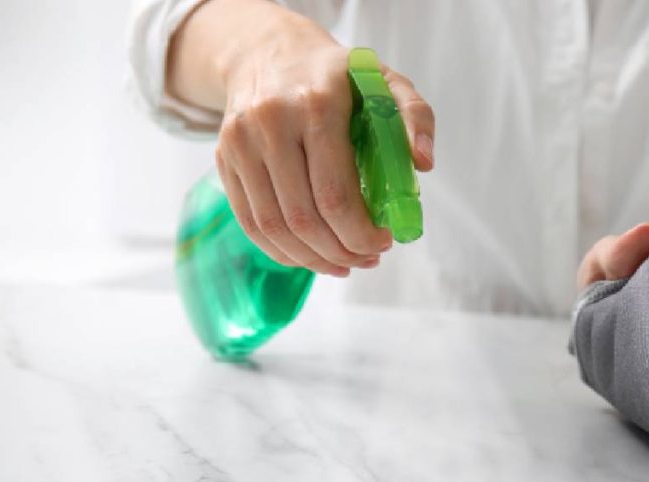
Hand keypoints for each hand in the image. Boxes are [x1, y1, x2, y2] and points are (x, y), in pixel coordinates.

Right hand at [175, 2, 434, 275]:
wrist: (266, 51)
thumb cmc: (335, 74)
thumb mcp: (384, 80)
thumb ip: (415, 115)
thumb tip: (423, 164)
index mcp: (317, 105)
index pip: (335, 193)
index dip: (360, 231)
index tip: (384, 242)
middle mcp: (271, 123)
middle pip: (303, 216)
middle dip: (341, 250)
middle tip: (368, 258)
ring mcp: (241, 143)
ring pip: (274, 226)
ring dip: (312, 258)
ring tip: (344, 263)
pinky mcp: (224, 160)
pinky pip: (251, 222)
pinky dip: (282, 250)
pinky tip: (310, 256)